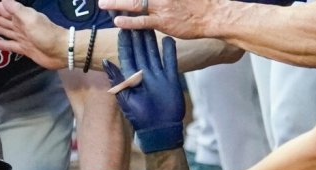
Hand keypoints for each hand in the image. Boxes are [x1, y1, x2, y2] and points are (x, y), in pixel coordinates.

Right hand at [0, 0, 65, 69]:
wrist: (61, 51)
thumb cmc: (46, 34)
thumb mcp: (31, 19)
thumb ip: (17, 10)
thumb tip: (3, 0)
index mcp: (21, 16)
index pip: (3, 10)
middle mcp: (21, 25)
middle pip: (1, 19)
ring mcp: (22, 37)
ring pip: (4, 30)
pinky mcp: (25, 49)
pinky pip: (10, 45)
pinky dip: (2, 45)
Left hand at [97, 0, 215, 39]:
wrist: (213, 15)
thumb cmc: (198, 2)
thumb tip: (150, 2)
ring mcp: (162, 6)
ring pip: (135, 3)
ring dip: (117, 3)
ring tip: (103, 4)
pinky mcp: (163, 22)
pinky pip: (142, 21)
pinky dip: (129, 21)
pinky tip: (118, 20)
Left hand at [102, 29, 183, 151]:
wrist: (159, 128)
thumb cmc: (139, 117)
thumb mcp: (125, 97)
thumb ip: (117, 79)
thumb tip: (106, 61)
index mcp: (131, 78)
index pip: (127, 56)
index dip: (125, 43)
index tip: (122, 29)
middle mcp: (143, 74)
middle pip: (140, 51)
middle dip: (138, 37)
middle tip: (136, 22)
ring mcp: (157, 75)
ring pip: (154, 53)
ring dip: (152, 40)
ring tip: (150, 25)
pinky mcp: (170, 78)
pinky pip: (170, 61)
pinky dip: (169, 51)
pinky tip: (168, 39)